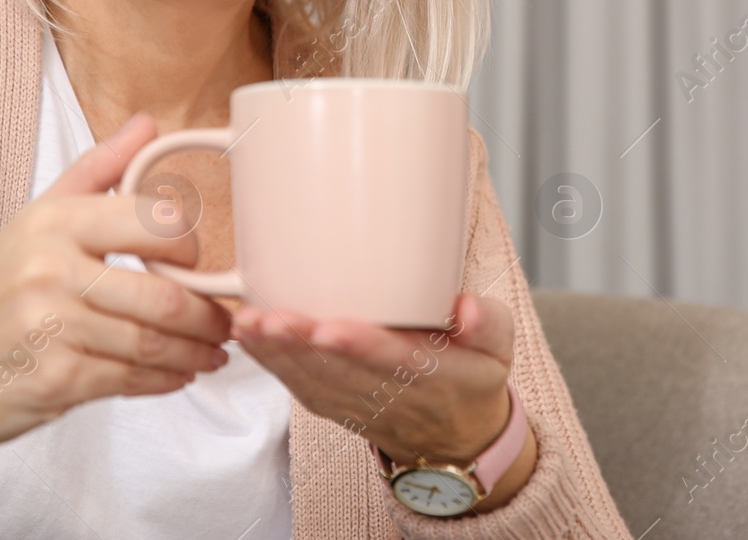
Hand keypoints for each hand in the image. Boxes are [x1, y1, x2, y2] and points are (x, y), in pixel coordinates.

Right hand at [0, 113, 232, 506]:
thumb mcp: (34, 219)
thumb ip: (97, 171)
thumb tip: (148, 124)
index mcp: (53, 221)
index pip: (155, 221)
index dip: (192, 247)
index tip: (200, 264)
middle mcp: (50, 270)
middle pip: (163, 294)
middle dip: (207, 315)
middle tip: (225, 321)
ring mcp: (50, 329)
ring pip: (152, 343)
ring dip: (195, 352)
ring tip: (212, 351)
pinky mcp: (53, 381)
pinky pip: (130, 380)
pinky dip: (165, 381)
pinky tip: (177, 375)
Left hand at [232, 292, 518, 470]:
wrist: (459, 438)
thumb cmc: (473, 377)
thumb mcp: (499, 347)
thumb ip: (487, 323)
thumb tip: (466, 308)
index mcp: (436, 377)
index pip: (395, 362)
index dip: (361, 346)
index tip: (330, 327)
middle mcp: (392, 396)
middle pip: (341, 372)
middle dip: (301, 346)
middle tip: (269, 318)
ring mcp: (360, 406)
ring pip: (314, 382)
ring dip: (278, 355)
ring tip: (249, 323)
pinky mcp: (337, 408)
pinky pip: (301, 389)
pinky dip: (273, 364)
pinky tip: (249, 337)